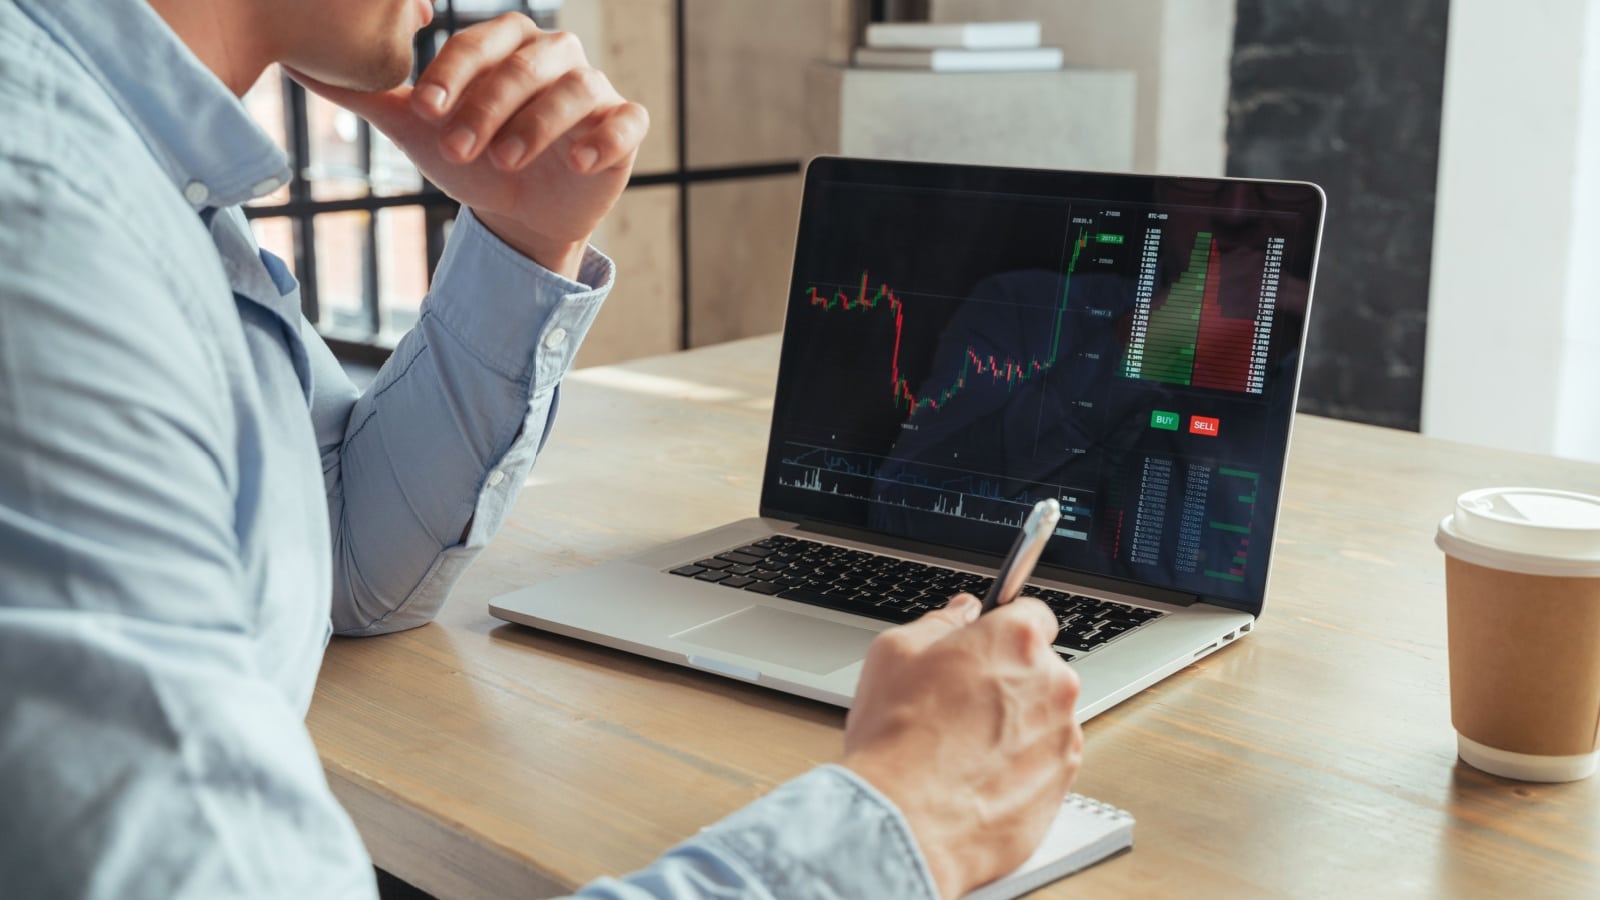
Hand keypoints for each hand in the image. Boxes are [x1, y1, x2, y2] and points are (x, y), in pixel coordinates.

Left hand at [289, 13, 647, 278]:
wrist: (520, 215)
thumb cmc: (472, 156)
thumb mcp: (417, 126)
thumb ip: (367, 94)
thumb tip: (295, 62)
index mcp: (507, 44)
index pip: (481, 41)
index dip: (453, 71)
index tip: (423, 107)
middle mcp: (555, 57)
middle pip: (525, 65)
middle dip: (488, 105)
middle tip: (456, 147)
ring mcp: (594, 90)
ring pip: (573, 90)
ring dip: (536, 125)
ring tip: (504, 161)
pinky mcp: (625, 129)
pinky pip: (627, 122)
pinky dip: (606, 137)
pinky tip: (578, 160)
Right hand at [842, 594, 1083, 898]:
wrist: (906, 824)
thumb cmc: (896, 741)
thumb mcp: (894, 653)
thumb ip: (939, 622)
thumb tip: (960, 613)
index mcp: (1015, 640)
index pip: (1032, 614)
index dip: (1004, 629)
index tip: (988, 644)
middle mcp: (1052, 684)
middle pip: (1040, 669)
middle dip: (1007, 680)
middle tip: (959, 703)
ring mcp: (1063, 738)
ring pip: (1043, 718)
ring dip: (1015, 726)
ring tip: (962, 749)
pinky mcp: (1062, 785)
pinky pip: (1046, 763)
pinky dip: (1020, 768)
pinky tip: (977, 777)